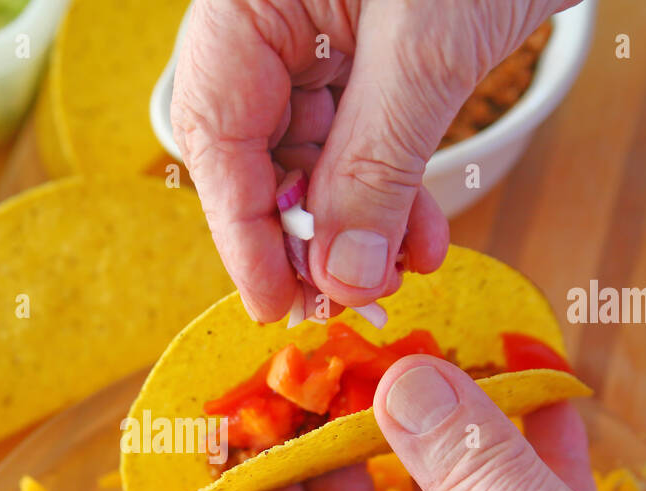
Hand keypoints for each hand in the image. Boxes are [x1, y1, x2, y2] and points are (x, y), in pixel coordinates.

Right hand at [171, 0, 573, 321]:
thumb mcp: (428, 50)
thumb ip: (377, 165)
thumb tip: (343, 274)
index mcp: (248, 2)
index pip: (218, 135)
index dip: (243, 232)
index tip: (275, 305)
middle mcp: (271, 23)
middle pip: (257, 156)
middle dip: (307, 237)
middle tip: (345, 300)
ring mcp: (317, 38)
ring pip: (314, 160)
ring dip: (357, 228)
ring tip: (397, 274)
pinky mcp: (367, 55)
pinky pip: (360, 142)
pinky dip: (391, 195)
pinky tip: (421, 239)